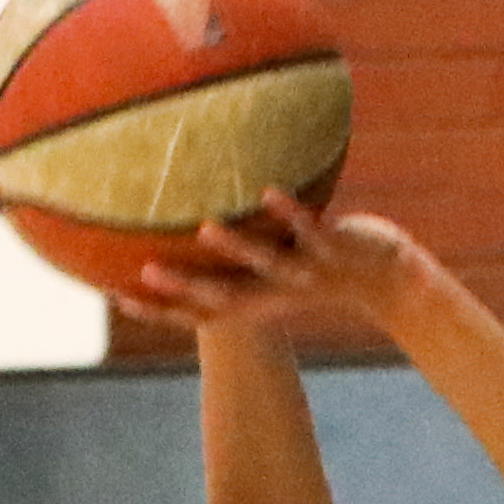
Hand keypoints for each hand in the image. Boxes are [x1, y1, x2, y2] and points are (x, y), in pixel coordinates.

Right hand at [121, 200, 426, 335]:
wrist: (387, 280)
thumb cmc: (321, 266)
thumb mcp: (276, 265)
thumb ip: (238, 255)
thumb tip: (192, 226)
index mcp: (257, 300)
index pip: (201, 312)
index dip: (161, 311)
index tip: (116, 296)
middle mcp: (276, 291)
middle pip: (225, 295)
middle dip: (184, 287)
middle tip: (143, 270)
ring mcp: (305, 271)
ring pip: (265, 261)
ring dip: (235, 247)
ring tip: (203, 227)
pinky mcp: (333, 249)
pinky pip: (308, 230)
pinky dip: (289, 213)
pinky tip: (267, 191)